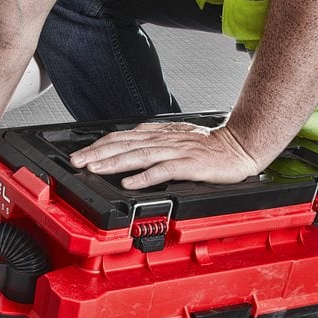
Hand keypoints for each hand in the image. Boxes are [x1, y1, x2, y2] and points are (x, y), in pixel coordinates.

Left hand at [68, 122, 262, 189]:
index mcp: (159, 134)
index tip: (80, 154)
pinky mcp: (189, 164)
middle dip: (97, 153)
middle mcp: (163, 140)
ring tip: (94, 169)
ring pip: (139, 154)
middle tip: (77, 161)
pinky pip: (163, 170)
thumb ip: (152, 140)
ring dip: (114, 162)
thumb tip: (128, 141)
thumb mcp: (175, 137)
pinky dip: (144, 177)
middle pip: (124, 144)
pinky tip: (129, 183)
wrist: (241, 146)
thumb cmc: (209, 145)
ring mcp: (175, 151)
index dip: (99, 145)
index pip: (122, 137)